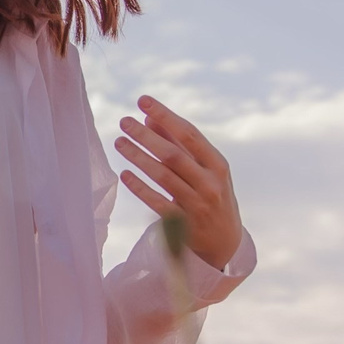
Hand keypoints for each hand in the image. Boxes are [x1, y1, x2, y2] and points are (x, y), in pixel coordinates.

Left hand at [116, 96, 243, 271]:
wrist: (224, 242)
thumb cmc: (211, 195)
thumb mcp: (204, 169)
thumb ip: (178, 144)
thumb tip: (150, 118)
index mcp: (217, 164)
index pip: (189, 134)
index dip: (165, 116)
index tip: (143, 101)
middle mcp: (210, 183)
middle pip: (174, 155)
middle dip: (146, 136)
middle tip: (124, 121)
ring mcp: (197, 204)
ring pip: (163, 177)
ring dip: (139, 157)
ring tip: (119, 142)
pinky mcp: (184, 224)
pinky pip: (157, 202)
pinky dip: (140, 188)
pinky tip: (124, 174)